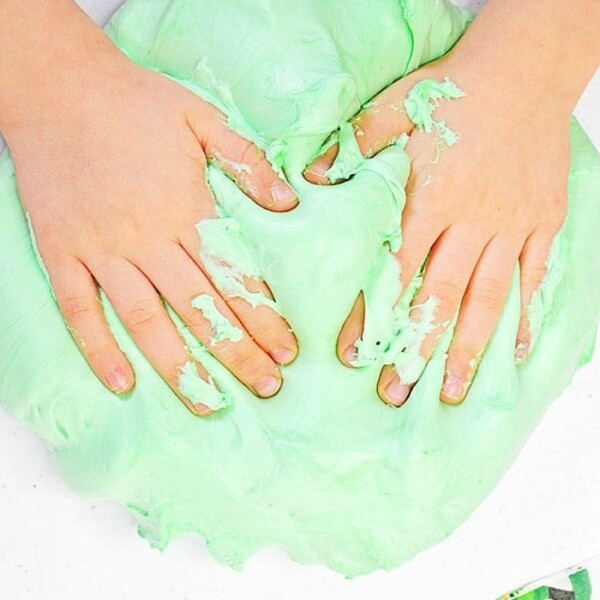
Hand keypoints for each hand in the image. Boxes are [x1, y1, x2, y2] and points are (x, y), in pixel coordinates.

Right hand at [4, 49, 298, 415]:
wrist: (59, 86)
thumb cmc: (134, 102)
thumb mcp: (202, 118)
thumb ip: (247, 162)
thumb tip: (289, 203)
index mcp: (186, 209)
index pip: (234, 277)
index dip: (264, 318)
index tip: (287, 351)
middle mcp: (147, 239)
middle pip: (200, 308)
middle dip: (237, 352)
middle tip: (267, 388)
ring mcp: (101, 249)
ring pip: (145, 320)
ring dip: (179, 365)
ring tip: (208, 402)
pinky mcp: (62, 252)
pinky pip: (78, 309)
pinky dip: (97, 348)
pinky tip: (121, 383)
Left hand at [305, 51, 569, 406]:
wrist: (525, 69)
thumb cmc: (455, 91)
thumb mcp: (392, 108)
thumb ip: (353, 148)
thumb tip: (309, 179)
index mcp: (429, 199)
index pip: (394, 270)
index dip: (373, 313)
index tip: (355, 355)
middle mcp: (470, 221)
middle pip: (440, 296)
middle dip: (418, 348)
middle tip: (398, 392)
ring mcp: (510, 225)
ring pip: (487, 297)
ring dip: (469, 348)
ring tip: (454, 391)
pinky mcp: (541, 221)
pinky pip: (534, 274)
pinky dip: (524, 313)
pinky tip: (515, 349)